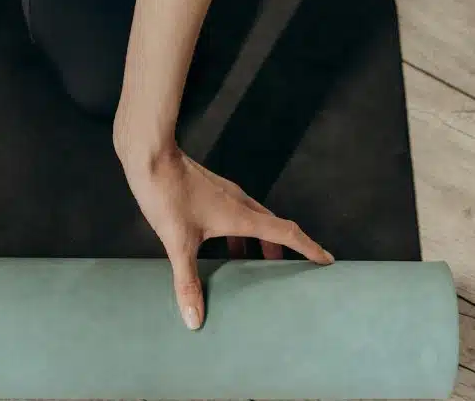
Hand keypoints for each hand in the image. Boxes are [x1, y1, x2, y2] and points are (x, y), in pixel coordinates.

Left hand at [123, 148, 333, 330]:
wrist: (149, 154)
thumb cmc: (167, 194)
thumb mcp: (178, 243)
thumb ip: (188, 281)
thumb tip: (194, 320)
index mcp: (241, 215)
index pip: (286, 232)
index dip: (308, 248)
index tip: (326, 260)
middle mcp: (239, 201)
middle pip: (272, 225)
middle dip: (284, 248)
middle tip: (288, 270)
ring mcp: (223, 192)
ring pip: (252, 218)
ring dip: (258, 239)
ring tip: (252, 261)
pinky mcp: (207, 188)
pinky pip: (234, 212)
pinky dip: (237, 230)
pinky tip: (216, 240)